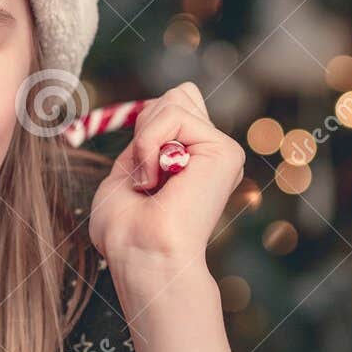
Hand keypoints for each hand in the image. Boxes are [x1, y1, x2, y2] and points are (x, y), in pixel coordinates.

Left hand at [86, 83, 245, 275]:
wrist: (141, 256)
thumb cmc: (126, 230)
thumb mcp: (126, 173)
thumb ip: (145, 140)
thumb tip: (163, 105)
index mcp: (192, 160)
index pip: (174, 104)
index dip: (147, 124)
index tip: (137, 171)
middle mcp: (211, 154)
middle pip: (179, 95)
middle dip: (146, 126)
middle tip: (143, 176)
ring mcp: (221, 151)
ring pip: (174, 100)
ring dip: (145, 139)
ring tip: (150, 180)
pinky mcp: (226, 151)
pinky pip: (174, 113)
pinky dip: (149, 142)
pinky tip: (156, 178)